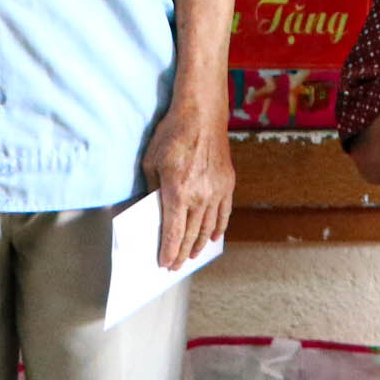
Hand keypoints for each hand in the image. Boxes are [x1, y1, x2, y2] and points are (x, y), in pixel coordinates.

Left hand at [142, 102, 233, 270]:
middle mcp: (200, 196)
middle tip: (175, 265)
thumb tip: (151, 210)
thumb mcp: (151, 162)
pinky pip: (224, 213)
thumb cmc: (171, 134)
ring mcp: (217, 191)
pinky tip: (212, 237)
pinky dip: (218, 228)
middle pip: (190, 235)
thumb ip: (152, 190)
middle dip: (181, 253)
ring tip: (191, 255)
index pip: (173, 233)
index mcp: (178, 192)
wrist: (202, 114)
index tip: (164, 264)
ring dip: (199, 244)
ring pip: (208, 227)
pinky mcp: (228, 184)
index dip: (168, 252)